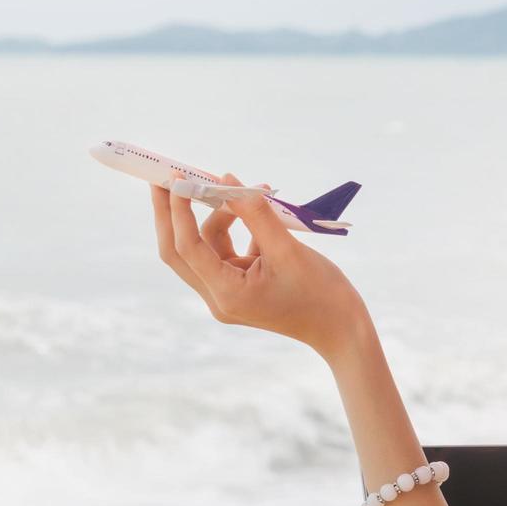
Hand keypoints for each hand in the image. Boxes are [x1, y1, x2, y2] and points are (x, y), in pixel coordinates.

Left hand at [151, 169, 368, 361]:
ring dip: (220, 216)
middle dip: (172, 214)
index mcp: (227, 294)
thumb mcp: (287, 248)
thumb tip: (227, 181)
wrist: (340, 328)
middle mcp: (219, 298)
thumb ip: (256, 214)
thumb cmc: (320, 292)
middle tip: (166, 178)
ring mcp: (228, 294)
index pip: (187, 248)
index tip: (177, 178)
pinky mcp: (239, 288)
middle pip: (180, 251)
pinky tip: (259, 212)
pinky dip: (236, 229)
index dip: (179, 211)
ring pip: (206, 247)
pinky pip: (226, 252)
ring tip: (249, 193)